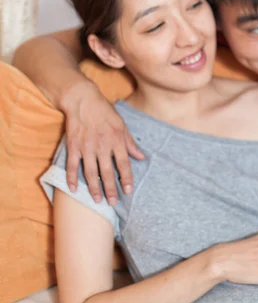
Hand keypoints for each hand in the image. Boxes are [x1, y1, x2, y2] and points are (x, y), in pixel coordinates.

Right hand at [61, 81, 143, 204]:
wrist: (83, 100)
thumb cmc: (105, 113)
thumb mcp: (122, 125)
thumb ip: (130, 143)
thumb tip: (141, 157)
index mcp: (117, 141)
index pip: (123, 164)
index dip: (126, 179)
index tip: (128, 191)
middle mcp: (102, 146)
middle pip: (107, 172)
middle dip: (111, 189)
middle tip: (112, 203)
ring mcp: (86, 147)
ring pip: (91, 172)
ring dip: (94, 188)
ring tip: (97, 200)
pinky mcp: (73, 146)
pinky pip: (72, 165)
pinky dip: (72, 178)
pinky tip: (74, 190)